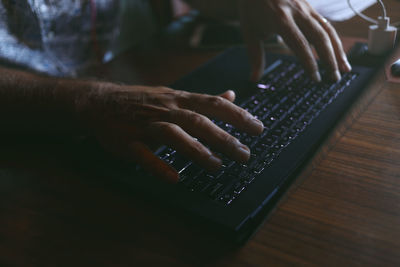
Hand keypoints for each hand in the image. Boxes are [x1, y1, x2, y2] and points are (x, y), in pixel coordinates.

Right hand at [77, 84, 263, 182]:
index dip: (237, 115)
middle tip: (244, 155)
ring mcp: (145, 124)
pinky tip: (174, 178)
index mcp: (178, 99)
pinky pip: (142, 154)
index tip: (258, 128)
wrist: (100, 101)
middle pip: (197, 121)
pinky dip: (158, 165)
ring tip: (217, 167)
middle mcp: (165, 109)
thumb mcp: (174, 95)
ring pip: (173, 135)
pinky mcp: (127, 141)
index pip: (212, 104)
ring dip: (196, 150)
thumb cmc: (143, 100)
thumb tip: (231, 96)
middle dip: (223, 138)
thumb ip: (203, 99)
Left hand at [238, 0, 351, 81]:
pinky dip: (334, 40)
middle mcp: (297, 12)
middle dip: (330, 59)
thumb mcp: (250, 31)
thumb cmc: (252, 6)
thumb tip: (254, 79)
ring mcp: (306, 8)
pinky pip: (325, 24)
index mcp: (281, 20)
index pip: (300, 45)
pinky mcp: (310, 6)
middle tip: (335, 78)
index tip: (316, 79)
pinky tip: (338, 52)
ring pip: (328, 30)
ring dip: (338, 51)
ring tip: (345, 68)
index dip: (310, 63)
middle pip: (320, 37)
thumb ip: (255, 56)